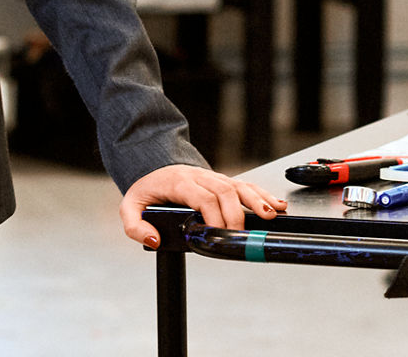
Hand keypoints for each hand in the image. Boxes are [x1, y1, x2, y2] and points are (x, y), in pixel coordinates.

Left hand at [120, 163, 286, 249]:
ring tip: (271, 216)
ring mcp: (214, 177)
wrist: (153, 166)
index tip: (218, 234)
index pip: (201, 196)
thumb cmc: (146, 190)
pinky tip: (277, 206)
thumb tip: (154, 241)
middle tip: (242, 235)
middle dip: (236, 214)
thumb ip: (135, 226)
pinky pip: (246, 186)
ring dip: (257, 201)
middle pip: (224, 191)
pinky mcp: (224, 182)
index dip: (213, 215)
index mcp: (178, 182)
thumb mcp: (129, 206)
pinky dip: (263, 195)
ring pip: (239, 186)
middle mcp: (199, 177)